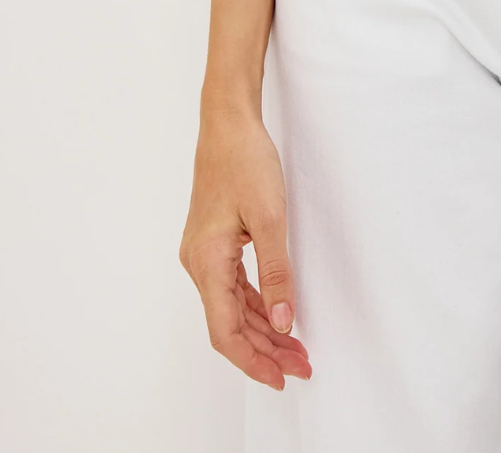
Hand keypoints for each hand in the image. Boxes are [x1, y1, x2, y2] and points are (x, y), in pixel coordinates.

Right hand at [179, 111, 311, 388]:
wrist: (227, 122)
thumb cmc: (245, 160)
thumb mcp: (270, 217)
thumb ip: (277, 273)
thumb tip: (285, 322)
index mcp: (207, 262)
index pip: (225, 331)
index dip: (253, 360)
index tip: (282, 376)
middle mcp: (199, 264)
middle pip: (229, 325)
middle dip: (265, 349)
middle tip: (302, 365)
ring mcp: (204, 254)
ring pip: (232, 308)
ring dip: (263, 330)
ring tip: (296, 348)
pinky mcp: (214, 244)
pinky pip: (234, 288)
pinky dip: (256, 305)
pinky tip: (278, 315)